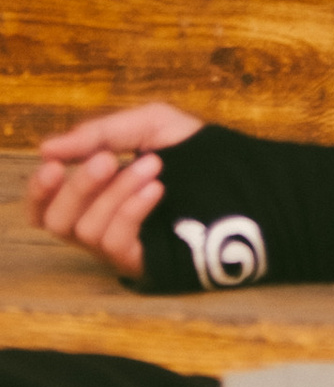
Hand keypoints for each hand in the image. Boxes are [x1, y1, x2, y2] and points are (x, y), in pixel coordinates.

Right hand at [29, 100, 205, 278]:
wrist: (243, 178)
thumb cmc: (190, 152)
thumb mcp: (148, 126)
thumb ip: (101, 133)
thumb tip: (48, 147)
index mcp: (92, 194)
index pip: (43, 206)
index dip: (38, 190)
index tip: (51, 164)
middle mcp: (97, 223)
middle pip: (55, 220)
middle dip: (77, 186)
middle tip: (107, 160)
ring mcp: (117, 245)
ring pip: (86, 229)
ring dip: (116, 192)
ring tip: (153, 166)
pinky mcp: (139, 260)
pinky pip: (114, 243)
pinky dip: (130, 210)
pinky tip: (155, 189)